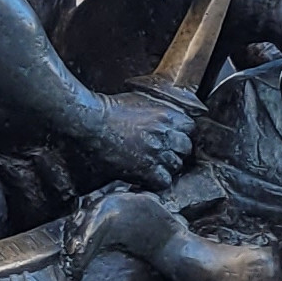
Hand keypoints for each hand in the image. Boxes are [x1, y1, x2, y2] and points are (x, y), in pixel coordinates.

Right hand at [85, 87, 199, 187]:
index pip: (190, 128)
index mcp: (167, 115)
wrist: (91, 121)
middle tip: (163, 153)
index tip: (173, 138)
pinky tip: (146, 175)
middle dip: (176, 150)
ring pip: (176, 166)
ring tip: (152, 164)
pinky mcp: (146, 170)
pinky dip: (156, 180)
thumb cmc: (109, 108)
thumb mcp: (140, 99)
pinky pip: (164, 181)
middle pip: (186, 148)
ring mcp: (157, 153)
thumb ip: (158, 109)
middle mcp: (166, 134)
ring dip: (166, 166)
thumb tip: (165, 116)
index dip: (181, 134)